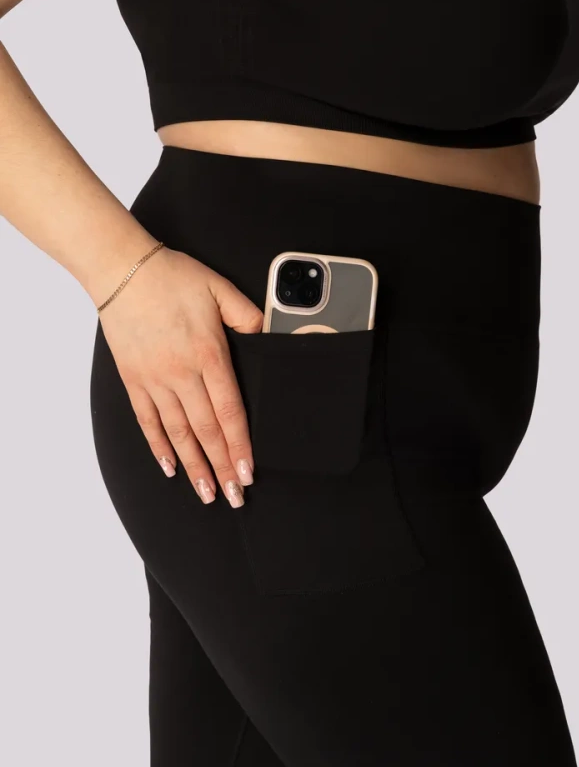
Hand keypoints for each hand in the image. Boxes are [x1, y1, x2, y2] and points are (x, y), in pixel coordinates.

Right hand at [97, 246, 261, 506]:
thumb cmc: (172, 276)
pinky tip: (170, 466)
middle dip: (222, 468)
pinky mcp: (133, 379)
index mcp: (209, 355)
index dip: (241, 446)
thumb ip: (248, 315)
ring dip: (193, 466)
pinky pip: (147, 421)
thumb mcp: (220, 288)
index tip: (248, 471)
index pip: (230, 413)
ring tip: (205, 492)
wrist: (122, 270)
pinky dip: (159, 447)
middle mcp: (181, 374)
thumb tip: (268, 334)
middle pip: (207, 431)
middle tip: (233, 496)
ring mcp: (155, 380)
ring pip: (178, 433)